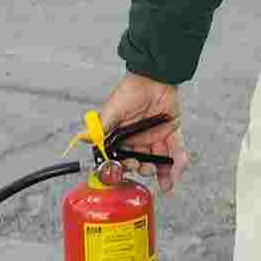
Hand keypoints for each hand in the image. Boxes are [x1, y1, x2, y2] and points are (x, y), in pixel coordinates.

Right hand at [96, 74, 186, 192]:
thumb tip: (83, 139)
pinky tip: (177, 174)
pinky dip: (178, 162)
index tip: (125, 170)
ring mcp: (155, 136)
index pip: (122, 158)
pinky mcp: (171, 132)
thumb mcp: (113, 110)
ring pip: (158, 160)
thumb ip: (101, 127)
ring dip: (162, 174)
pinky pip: (176, 149)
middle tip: (144, 168)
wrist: (155, 76)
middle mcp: (138, 139)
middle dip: (143, 169)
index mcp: (123, 136)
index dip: (124, 166)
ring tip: (166, 183)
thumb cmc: (130, 91)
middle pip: (141, 162)